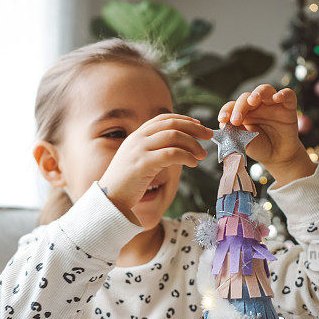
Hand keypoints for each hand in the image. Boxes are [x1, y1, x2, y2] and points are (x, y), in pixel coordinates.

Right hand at [98, 113, 212, 218]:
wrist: (110, 199)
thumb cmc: (127, 183)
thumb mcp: (139, 160)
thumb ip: (154, 151)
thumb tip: (179, 148)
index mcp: (137, 136)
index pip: (163, 118)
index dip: (184, 119)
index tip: (199, 126)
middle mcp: (138, 139)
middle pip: (171, 124)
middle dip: (194, 129)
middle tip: (209, 136)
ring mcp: (139, 150)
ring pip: (173, 136)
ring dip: (192, 144)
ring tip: (201, 155)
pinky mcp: (143, 163)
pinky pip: (171, 154)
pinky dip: (186, 156)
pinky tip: (193, 163)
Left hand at [218, 84, 314, 184]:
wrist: (278, 156)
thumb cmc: (259, 147)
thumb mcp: (244, 143)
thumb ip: (235, 134)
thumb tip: (223, 125)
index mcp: (243, 113)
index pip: (232, 106)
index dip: (226, 110)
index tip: (222, 119)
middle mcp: (256, 106)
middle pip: (246, 97)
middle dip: (239, 107)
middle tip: (236, 120)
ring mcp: (272, 104)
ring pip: (265, 90)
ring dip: (258, 93)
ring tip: (253, 101)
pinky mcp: (288, 106)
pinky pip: (288, 95)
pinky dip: (283, 94)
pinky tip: (277, 98)